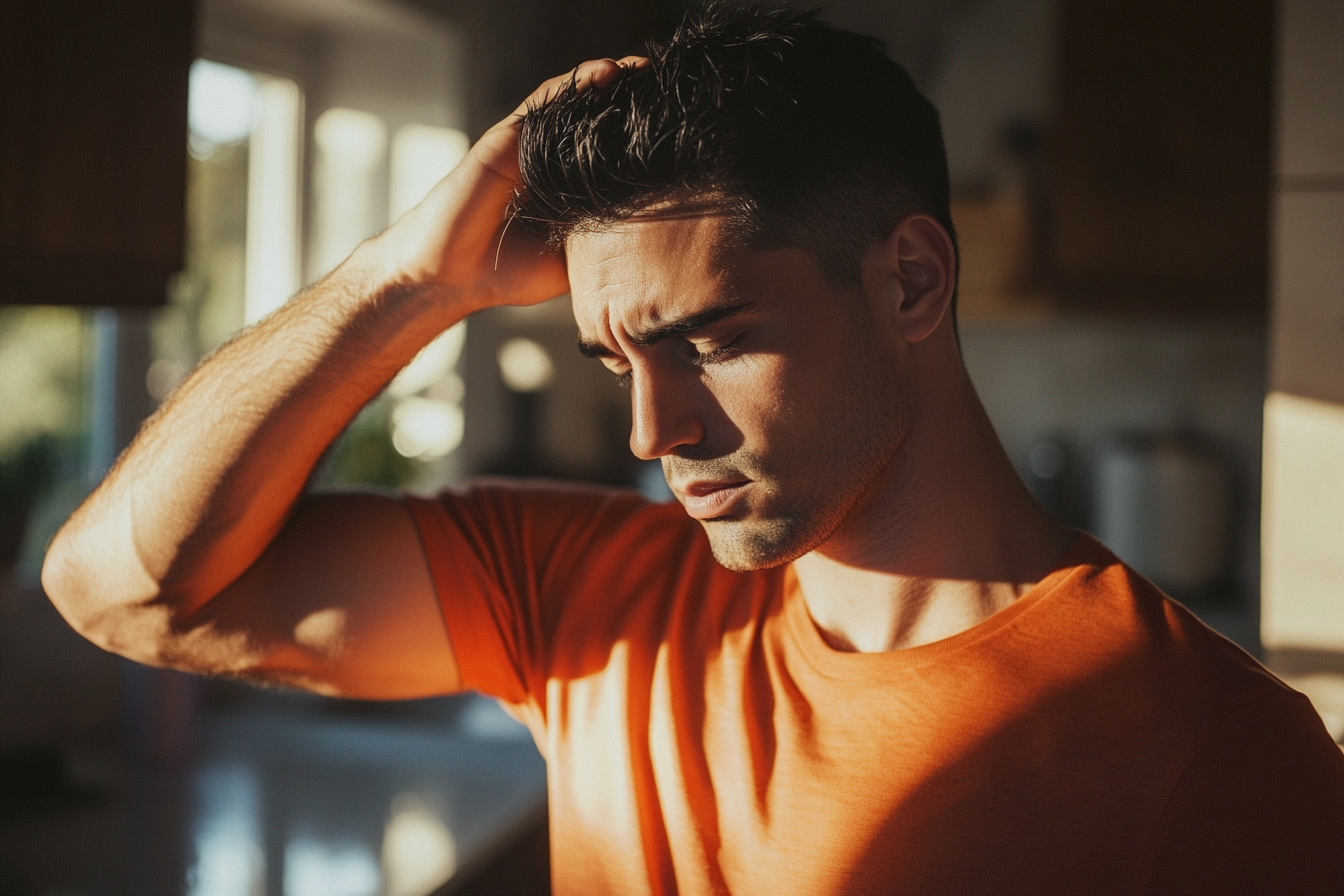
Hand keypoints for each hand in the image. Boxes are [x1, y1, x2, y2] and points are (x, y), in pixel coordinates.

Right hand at [376, 56, 648, 312]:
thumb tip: (657, 253)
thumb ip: (605, 252)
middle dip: (634, 101)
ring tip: (645, 70)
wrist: (450, 274)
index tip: (680, 127)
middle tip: (671, 90)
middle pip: (598, 119)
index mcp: (568, 188)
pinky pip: (545, 103)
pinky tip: (605, 74)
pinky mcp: (507, 138)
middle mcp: (551, 162)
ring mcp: (529, 146)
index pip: (612, 152)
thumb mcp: (573, 266)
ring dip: (611, 81)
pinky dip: (575, 84)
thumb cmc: (505, 273)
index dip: (643, 137)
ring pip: (575, 102)